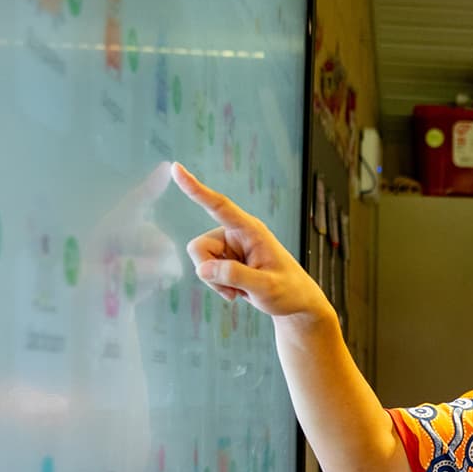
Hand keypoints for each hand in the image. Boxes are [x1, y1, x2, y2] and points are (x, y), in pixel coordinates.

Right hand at [171, 162, 328, 319]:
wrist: (296, 303)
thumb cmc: (288, 291)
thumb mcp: (266, 287)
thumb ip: (236, 276)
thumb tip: (203, 269)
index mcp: (250, 230)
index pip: (219, 205)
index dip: (196, 188)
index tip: (177, 168)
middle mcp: (236, 234)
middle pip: (199, 246)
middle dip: (208, 271)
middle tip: (231, 290)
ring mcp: (230, 247)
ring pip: (201, 261)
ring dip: (215, 281)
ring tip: (238, 291)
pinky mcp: (226, 260)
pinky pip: (206, 271)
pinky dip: (217, 285)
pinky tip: (236, 291)